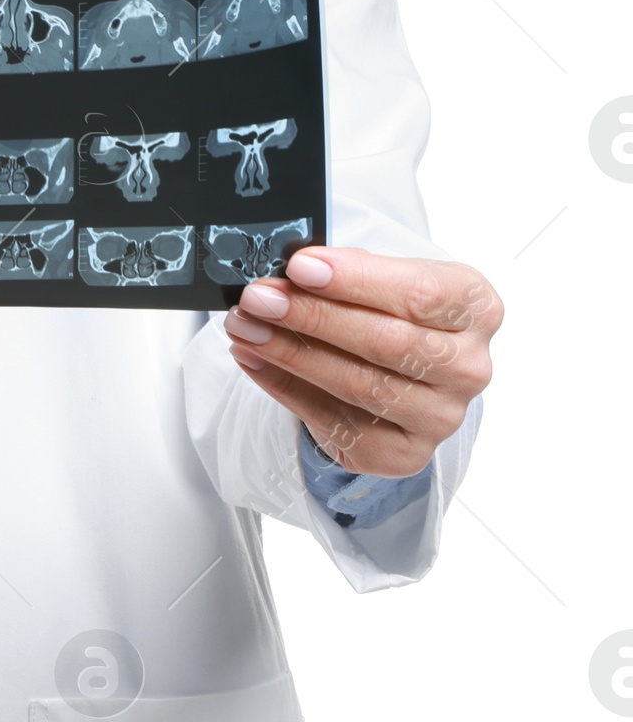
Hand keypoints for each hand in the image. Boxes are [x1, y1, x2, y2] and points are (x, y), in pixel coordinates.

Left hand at [223, 246, 501, 477]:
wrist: (404, 360)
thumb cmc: (391, 305)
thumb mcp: (386, 273)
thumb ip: (349, 271)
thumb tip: (289, 271)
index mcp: (476, 308)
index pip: (419, 292)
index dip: (356, 280)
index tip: (299, 266)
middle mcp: (469, 367)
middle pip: (386, 342)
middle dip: (312, 316)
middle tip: (258, 297)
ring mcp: (440, 417)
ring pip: (359, 385)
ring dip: (289, 352)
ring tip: (245, 326)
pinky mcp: (403, 454)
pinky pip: (335, 421)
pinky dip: (284, 386)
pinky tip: (253, 358)